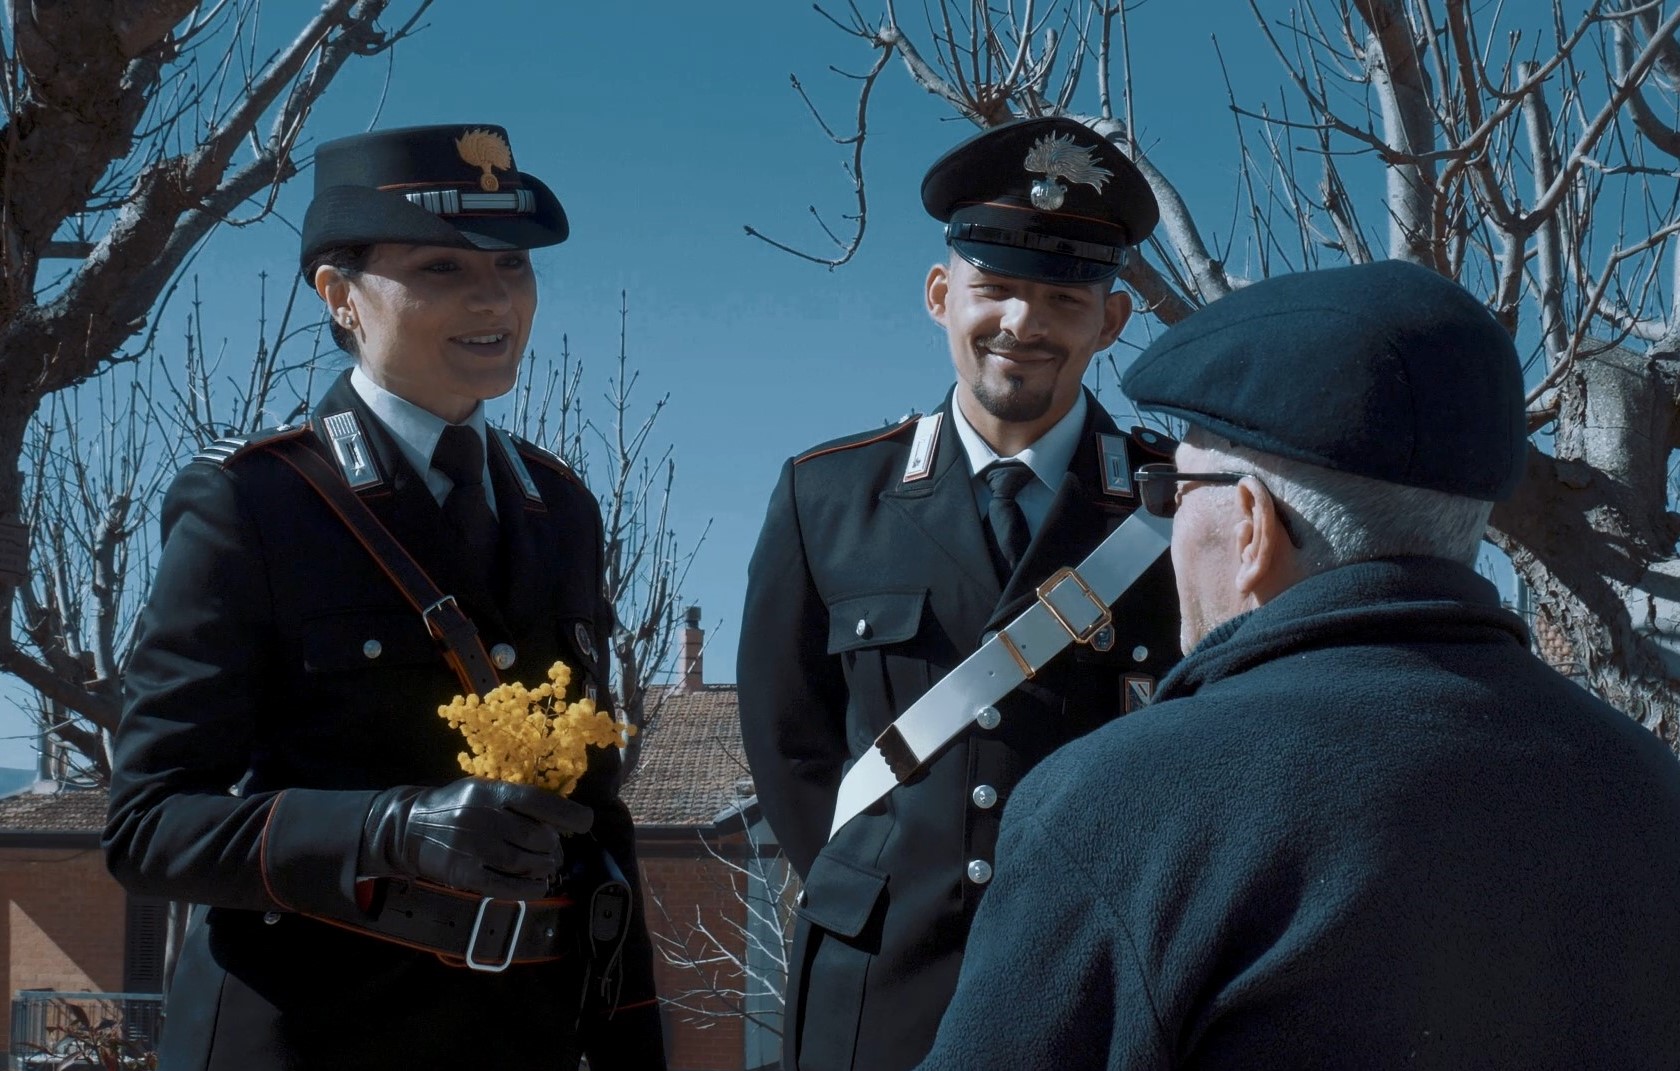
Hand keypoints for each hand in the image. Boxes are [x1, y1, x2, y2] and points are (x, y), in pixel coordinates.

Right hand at [359, 777, 593, 899]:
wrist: (409, 827)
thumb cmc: (457, 806)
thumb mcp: (484, 791)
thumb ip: (517, 801)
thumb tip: (562, 817)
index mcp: (491, 792)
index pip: (537, 801)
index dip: (567, 814)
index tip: (586, 822)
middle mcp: (483, 817)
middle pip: (536, 837)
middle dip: (553, 847)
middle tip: (555, 851)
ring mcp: (473, 847)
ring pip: (524, 862)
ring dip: (544, 867)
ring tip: (547, 866)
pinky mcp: (464, 874)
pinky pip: (505, 886)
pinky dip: (528, 888)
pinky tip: (538, 885)